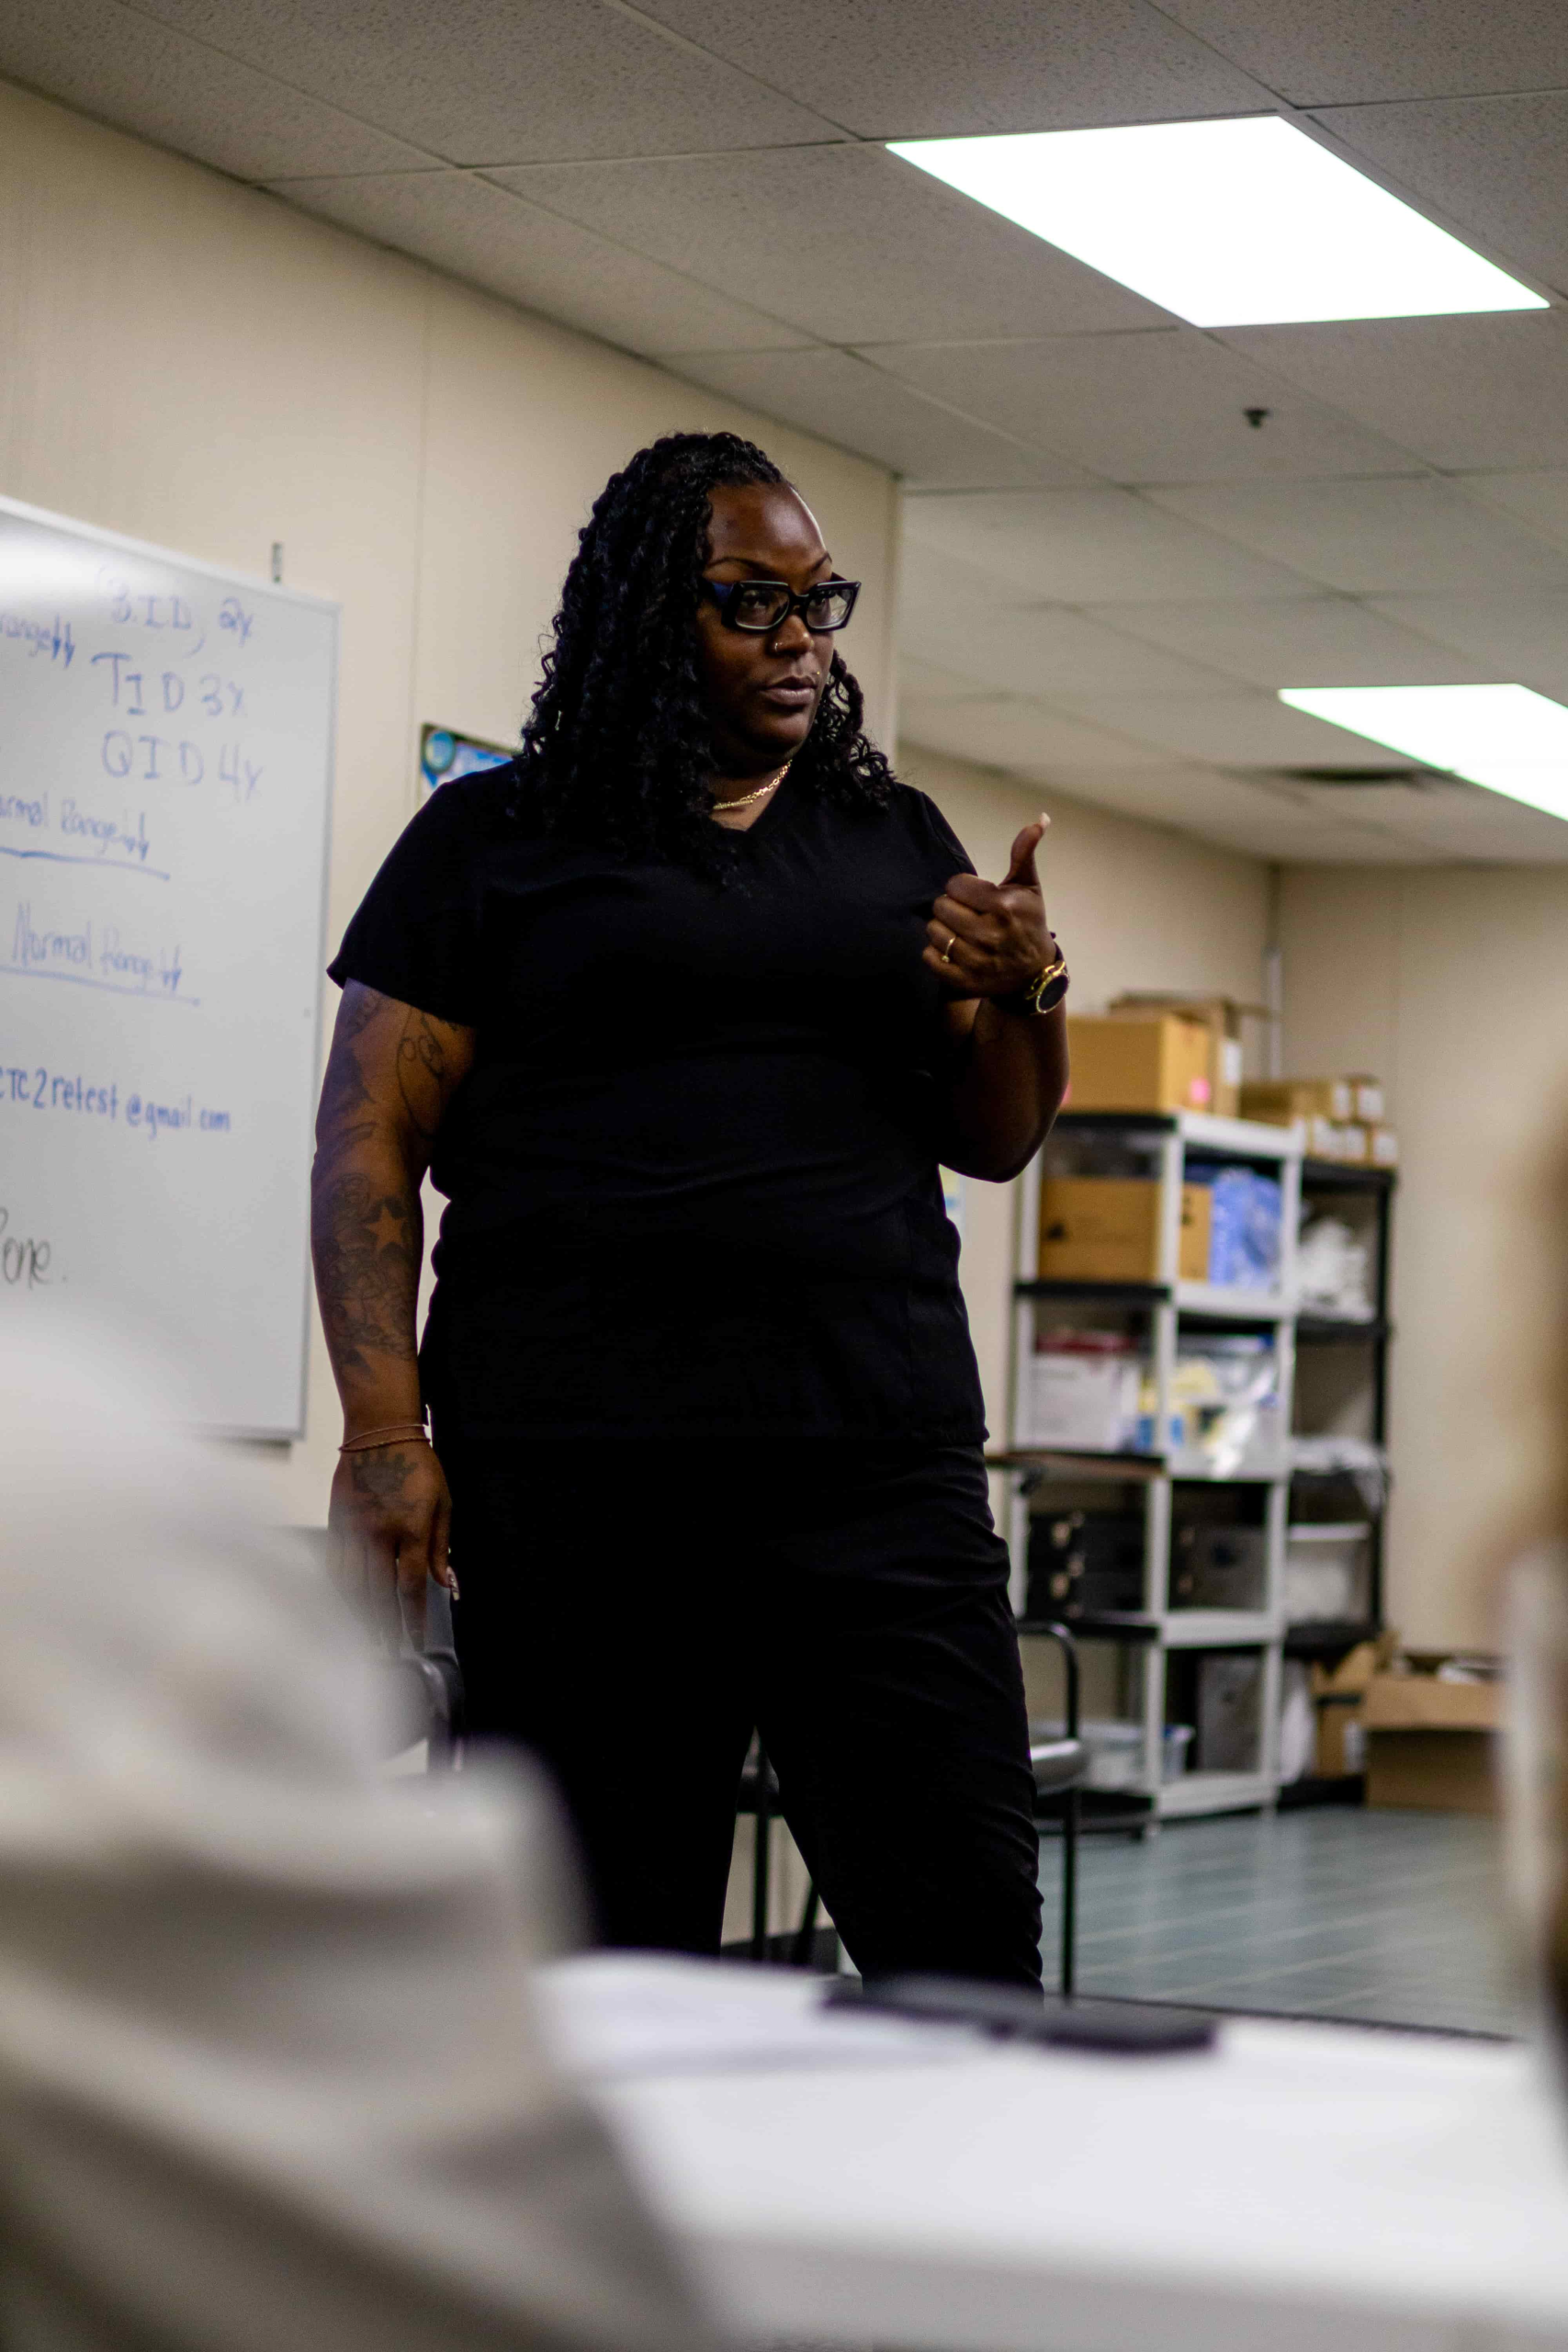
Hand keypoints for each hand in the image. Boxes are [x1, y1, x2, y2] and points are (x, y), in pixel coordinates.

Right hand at [327, 1440, 455, 1650]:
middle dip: (385, 1626)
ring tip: (367, 1637)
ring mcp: (354, 1529)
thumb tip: (445, 1584)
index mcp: (412, 1529)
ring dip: (361, 1615)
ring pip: (353, 1584)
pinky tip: (345, 1604)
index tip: (415, 1642)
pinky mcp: (336, 1522)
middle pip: (379, 1593)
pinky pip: (335, 1565)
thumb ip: (442, 1546)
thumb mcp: (443, 1502)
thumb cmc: (417, 1465)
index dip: (413, 1619)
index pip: (411, 1586)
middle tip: (388, 1650)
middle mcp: (380, 1534)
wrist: (379, 1433)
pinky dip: (340, 1590)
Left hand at [925, 814, 1052, 998]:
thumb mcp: (1029, 888)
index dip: (962, 887)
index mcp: (1003, 907)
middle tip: (966, 913)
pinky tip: (952, 948)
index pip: (955, 885)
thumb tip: (1039, 819)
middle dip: (950, 906)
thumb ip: (1025, 853)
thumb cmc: (1028, 923)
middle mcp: (989, 935)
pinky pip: (929, 958)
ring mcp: (975, 960)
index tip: (975, 896)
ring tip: (959, 930)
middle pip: (940, 907)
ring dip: (941, 929)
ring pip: (932, 932)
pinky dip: (934, 952)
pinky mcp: (963, 981)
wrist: (1034, 974)